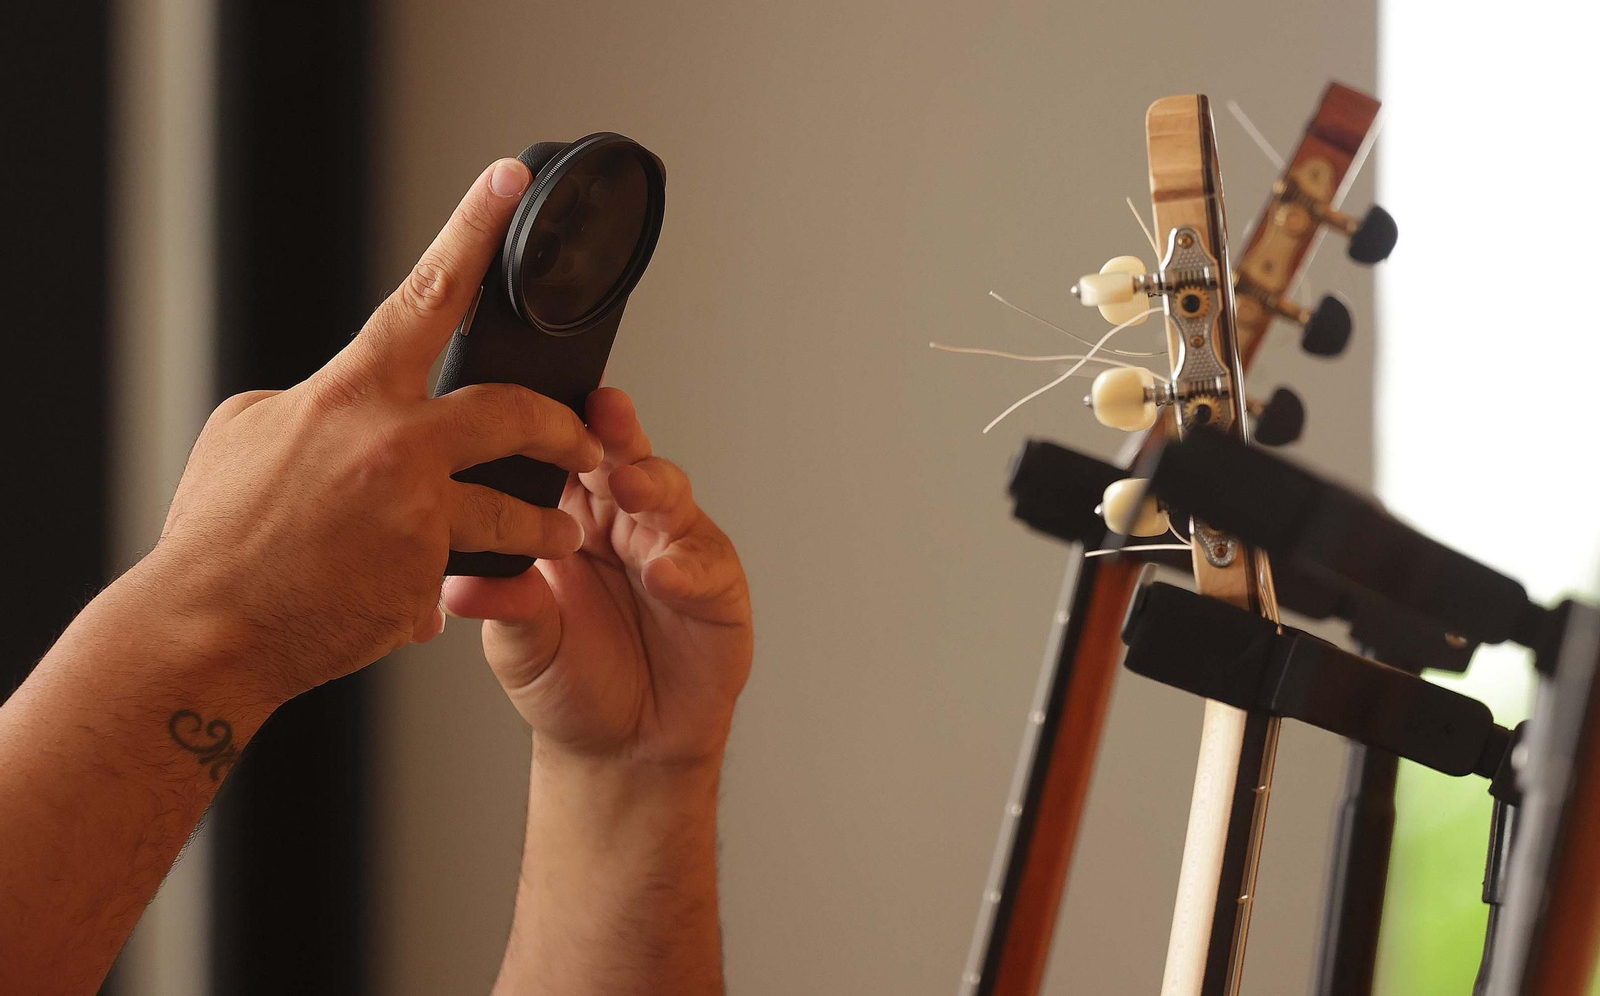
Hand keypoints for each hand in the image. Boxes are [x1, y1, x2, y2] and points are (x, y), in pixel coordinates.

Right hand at [151, 158, 602, 703]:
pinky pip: (462, 572)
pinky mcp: (424, 578)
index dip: (472, 230)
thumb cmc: (219, 534)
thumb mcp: (248, 434)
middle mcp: (394, 445)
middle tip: (587, 442)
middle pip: (513, 410)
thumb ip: (320, 404)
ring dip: (547, 523)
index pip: (425, 292)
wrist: (205, 630)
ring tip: (561, 534)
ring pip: (517, 508)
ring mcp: (416, 514)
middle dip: (563, 427)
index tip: (508, 180)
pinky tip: (424, 598)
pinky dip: (449, 584)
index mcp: (349, 393)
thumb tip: (352, 402)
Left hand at [443, 389, 752, 766]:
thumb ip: (506, 609)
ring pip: (670, 494)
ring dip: (652, 484)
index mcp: (570, 520)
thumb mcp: (521, 648)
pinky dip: (687, 565)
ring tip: (632, 487)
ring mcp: (675, 548)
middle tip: (603, 412)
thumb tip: (459, 588)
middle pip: (623, 457)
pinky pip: (707, 564)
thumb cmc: (571, 683)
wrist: (625, 751)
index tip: (539, 403)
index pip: (563, 459)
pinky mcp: (718, 587)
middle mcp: (624, 523)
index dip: (556, 429)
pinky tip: (665, 573)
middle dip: (616, 431)